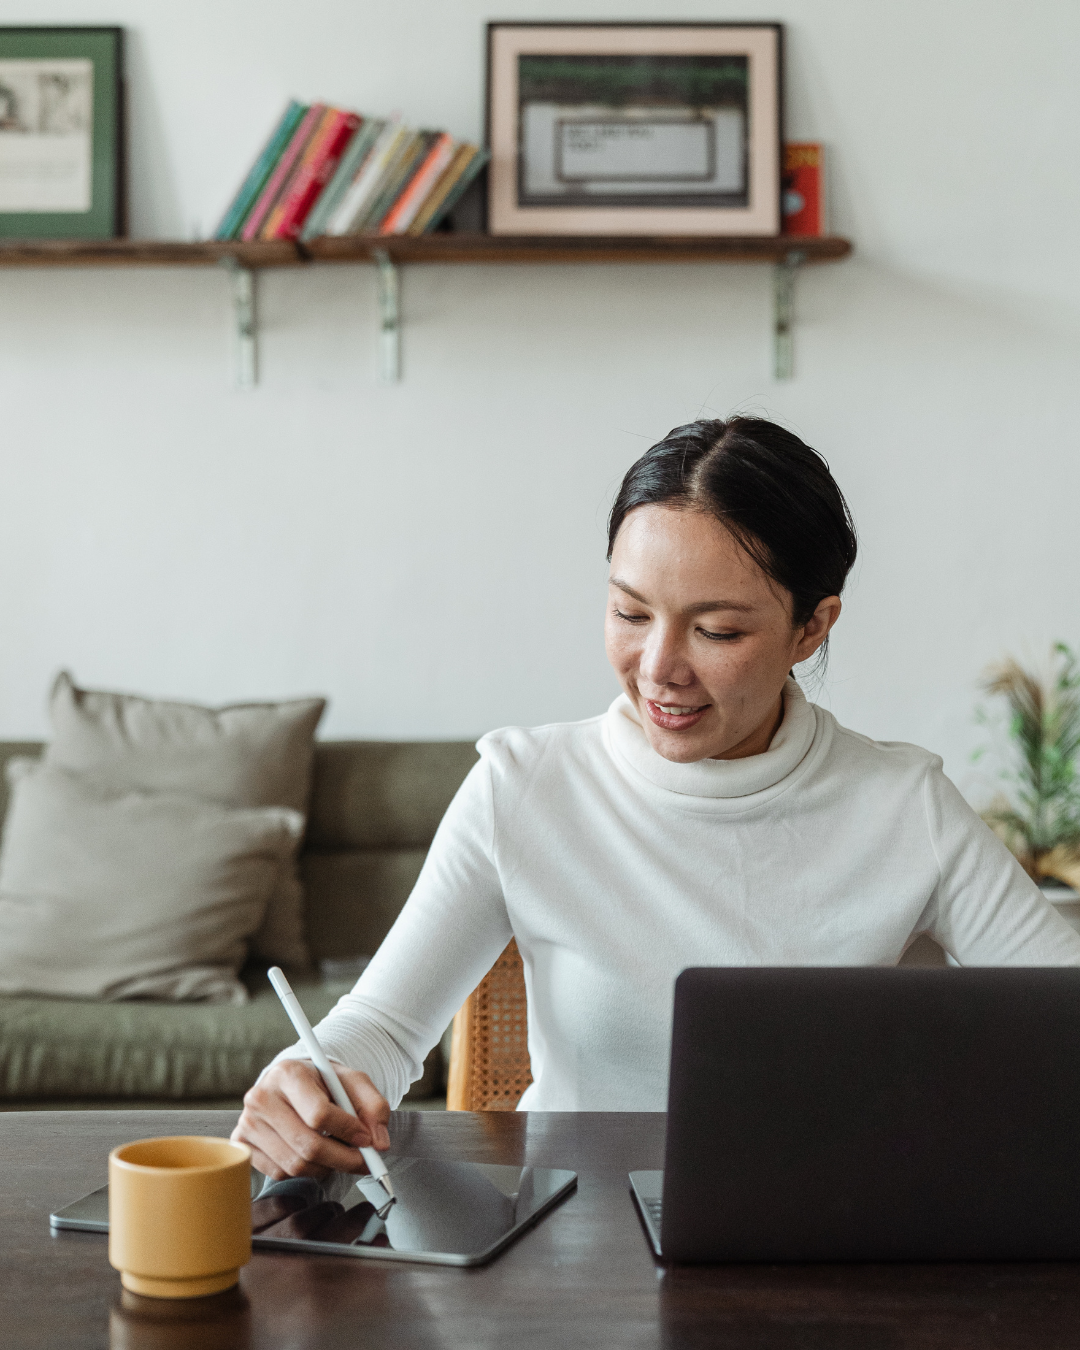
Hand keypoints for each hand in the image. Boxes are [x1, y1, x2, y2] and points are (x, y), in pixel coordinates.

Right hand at [231, 1058, 390, 1179]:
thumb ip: (373, 1106)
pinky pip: (279, 1172)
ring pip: (295, 1164)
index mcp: (288, 1073)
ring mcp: (248, 1122)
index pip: (319, 1113)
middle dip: (343, 1159)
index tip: (366, 1139)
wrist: (292, 1084)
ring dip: (326, 1167)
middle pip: (308, 1145)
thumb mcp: (353, 1082)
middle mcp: (262, 1097)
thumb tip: (379, 1143)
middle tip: (364, 1161)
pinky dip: (304, 1171)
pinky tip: (313, 1154)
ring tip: (338, 1154)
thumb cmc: (323, 1083)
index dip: (347, 1131)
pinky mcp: (243, 1144)